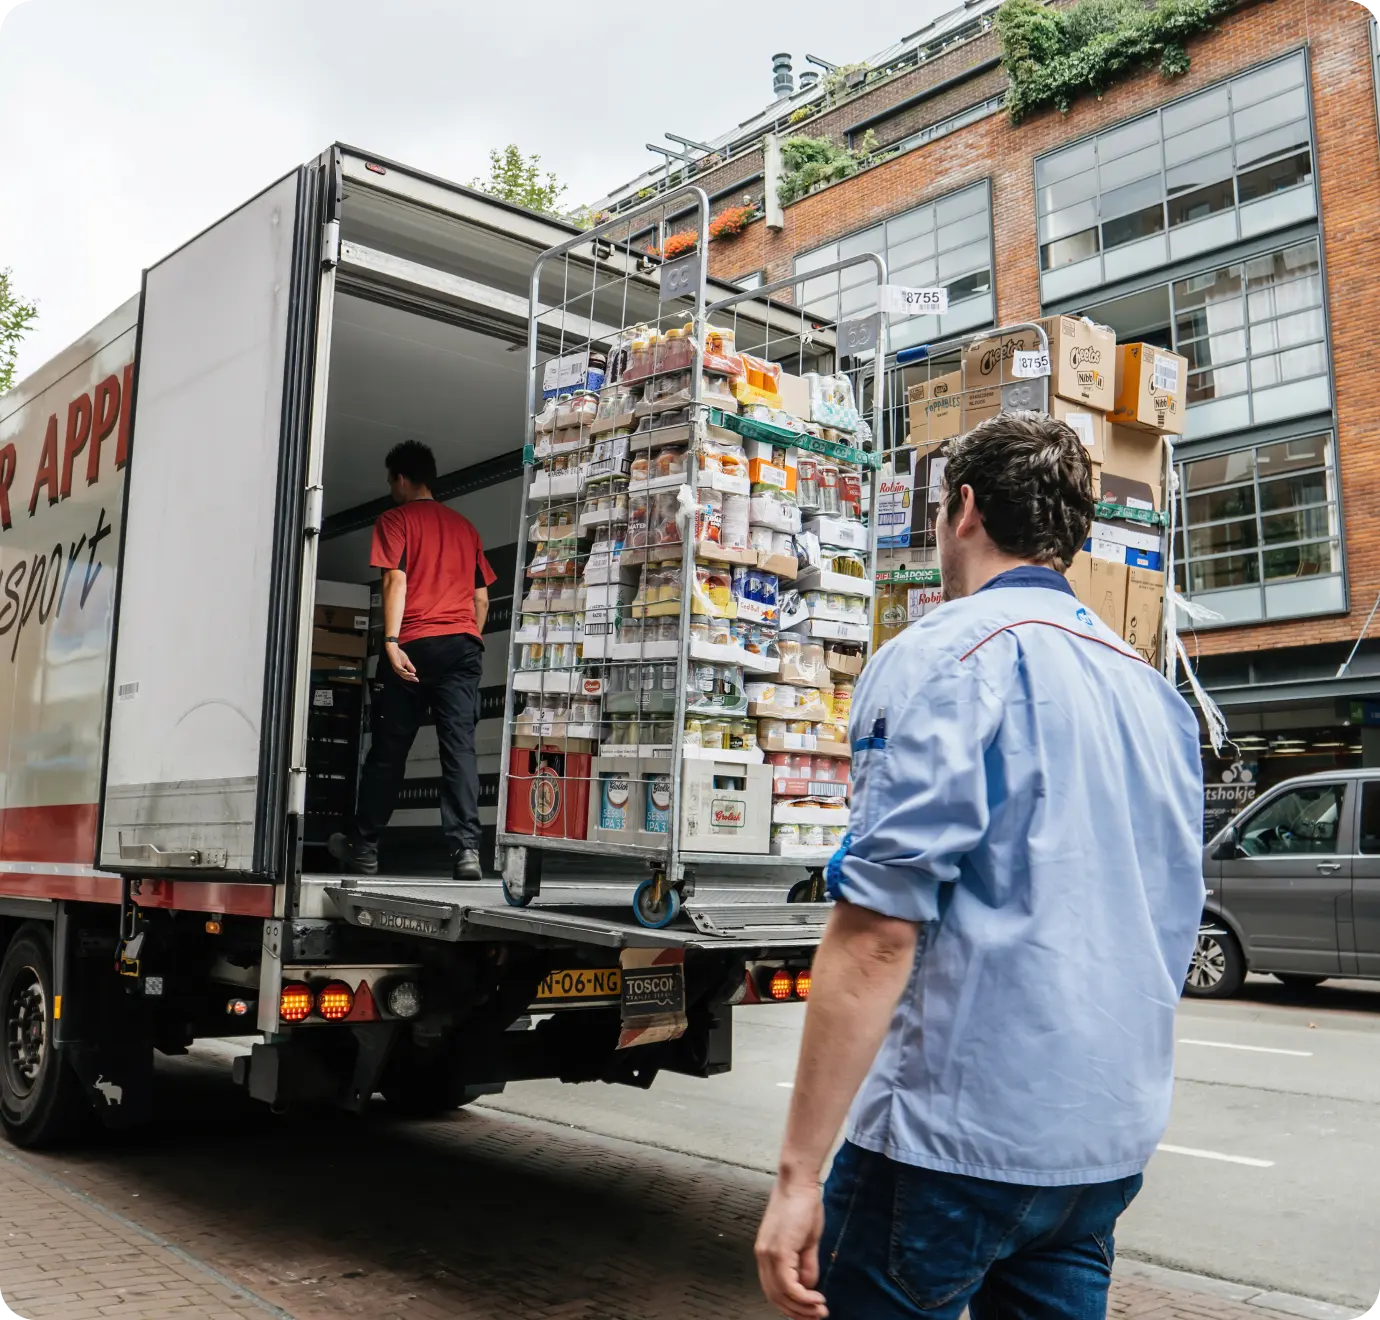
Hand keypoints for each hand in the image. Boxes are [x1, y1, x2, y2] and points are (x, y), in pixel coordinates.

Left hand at [385, 641, 417, 682]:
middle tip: (416, 680)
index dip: (411, 678)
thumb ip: (410, 666)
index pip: (406, 676)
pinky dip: (402, 670)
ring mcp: (396, 667)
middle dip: (411, 678)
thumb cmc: (399, 655)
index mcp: (400, 670)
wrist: (393, 649)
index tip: (417, 680)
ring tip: (413, 675)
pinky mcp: (395, 663)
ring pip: (402, 673)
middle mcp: (398, 670)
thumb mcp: (406, 661)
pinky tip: (406, 671)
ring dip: (408, 674)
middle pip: (404, 676)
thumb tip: (414, 672)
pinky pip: (399, 668)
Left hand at [755, 1175, 827, 1319]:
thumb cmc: (802, 1205)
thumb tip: (808, 1286)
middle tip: (818, 1316)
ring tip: (820, 1310)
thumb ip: (805, 1264)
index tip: (810, 1311)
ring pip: (781, 1294)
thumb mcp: (806, 1241)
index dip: (791, 1305)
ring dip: (802, 1308)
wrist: (798, 1182)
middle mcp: (763, 1256)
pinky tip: (816, 1298)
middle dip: (798, 1312)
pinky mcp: (778, 1251)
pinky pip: (788, 1284)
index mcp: (766, 1254)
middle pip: (775, 1297)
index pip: (774, 1289)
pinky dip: (802, 1297)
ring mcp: (768, 1254)